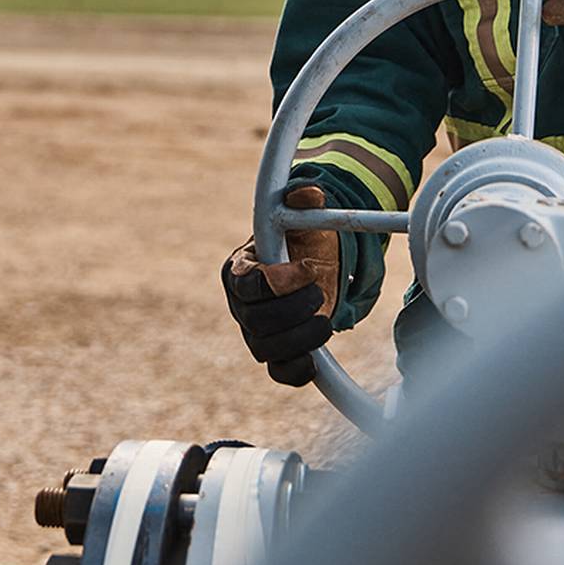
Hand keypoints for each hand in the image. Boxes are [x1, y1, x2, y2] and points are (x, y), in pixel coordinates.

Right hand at [221, 184, 342, 386]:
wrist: (315, 270)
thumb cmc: (302, 243)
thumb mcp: (304, 220)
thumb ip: (304, 203)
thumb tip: (309, 193)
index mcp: (238, 271)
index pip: (245, 285)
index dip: (275, 283)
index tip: (307, 269)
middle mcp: (240, 305)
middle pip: (255, 321)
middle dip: (292, 310)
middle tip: (320, 293)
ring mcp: (255, 332)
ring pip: (266, 349)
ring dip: (300, 338)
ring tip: (325, 319)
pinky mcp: (275, 353)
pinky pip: (279, 371)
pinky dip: (297, 370)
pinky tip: (316, 360)